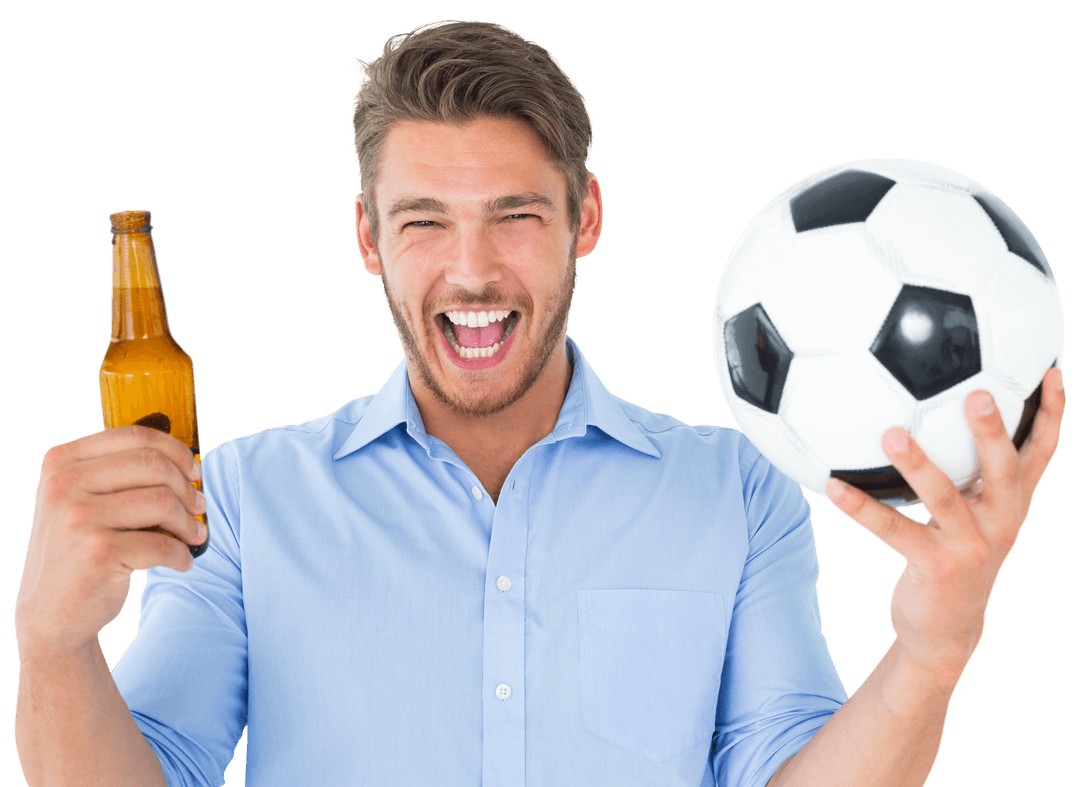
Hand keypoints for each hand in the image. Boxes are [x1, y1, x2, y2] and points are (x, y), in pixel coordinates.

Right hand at [14, 426, 207, 654]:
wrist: (50, 614)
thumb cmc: (78, 550)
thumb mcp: (81, 500)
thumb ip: (119, 472)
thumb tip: (186, 455)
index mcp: (61, 463)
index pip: (135, 436)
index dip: (176, 451)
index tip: (194, 470)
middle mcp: (63, 485)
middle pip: (153, 464)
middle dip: (187, 487)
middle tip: (199, 506)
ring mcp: (77, 519)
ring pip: (163, 501)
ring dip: (189, 522)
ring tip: (194, 535)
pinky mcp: (98, 553)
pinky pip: (162, 544)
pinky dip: (181, 554)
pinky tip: (182, 561)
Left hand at [824, 367, 1065, 678]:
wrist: (948, 629)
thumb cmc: (957, 554)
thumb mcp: (976, 513)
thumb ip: (971, 470)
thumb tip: (939, 411)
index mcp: (1012, 502)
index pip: (1041, 452)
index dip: (1050, 413)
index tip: (1051, 369)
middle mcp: (1000, 521)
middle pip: (1004, 469)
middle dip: (994, 431)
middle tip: (977, 392)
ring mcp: (970, 546)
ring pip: (944, 498)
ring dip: (918, 465)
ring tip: (891, 433)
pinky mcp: (935, 567)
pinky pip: (892, 531)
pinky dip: (860, 508)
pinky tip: (832, 487)